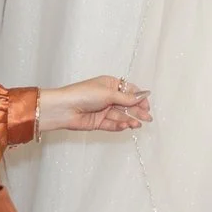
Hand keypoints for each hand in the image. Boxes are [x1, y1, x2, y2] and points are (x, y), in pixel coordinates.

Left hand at [37, 76, 151, 132]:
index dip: (139, 98)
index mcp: (109, 84)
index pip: (129, 91)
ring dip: (129, 120)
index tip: (147, 105)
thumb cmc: (84, 94)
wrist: (64, 109)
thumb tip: (144, 94)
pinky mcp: (98, 122)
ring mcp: (103, 110)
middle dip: (137, 111)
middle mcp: (107, 97)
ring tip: (137, 125)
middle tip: (147, 118)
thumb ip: (127, 98)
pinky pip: (112, 124)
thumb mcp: (108, 93)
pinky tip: (125, 126)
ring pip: (120, 116)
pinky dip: (119, 126)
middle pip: (126, 105)